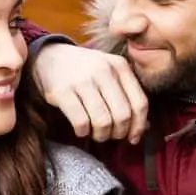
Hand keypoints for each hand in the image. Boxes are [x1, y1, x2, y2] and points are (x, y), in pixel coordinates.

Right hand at [32, 43, 148, 143]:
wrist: (50, 57)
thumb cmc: (85, 71)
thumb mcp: (109, 74)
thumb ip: (127, 95)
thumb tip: (144, 127)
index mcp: (120, 66)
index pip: (140, 103)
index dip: (139, 126)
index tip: (133, 137)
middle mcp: (103, 71)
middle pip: (123, 115)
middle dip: (118, 133)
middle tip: (110, 135)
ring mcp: (82, 80)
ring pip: (103, 121)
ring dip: (101, 135)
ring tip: (95, 133)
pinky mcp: (62, 91)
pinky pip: (81, 122)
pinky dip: (83, 131)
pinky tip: (81, 128)